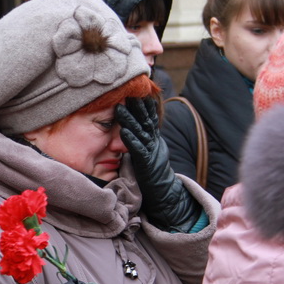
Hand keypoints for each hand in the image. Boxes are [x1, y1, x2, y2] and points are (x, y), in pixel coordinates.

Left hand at [115, 98, 201, 231]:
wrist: (164, 192)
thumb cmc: (152, 173)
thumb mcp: (147, 152)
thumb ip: (141, 140)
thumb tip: (131, 129)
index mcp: (154, 139)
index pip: (149, 118)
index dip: (143, 105)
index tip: (136, 91)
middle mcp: (154, 142)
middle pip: (146, 120)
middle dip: (137, 106)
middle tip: (128, 92)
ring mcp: (151, 152)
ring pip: (140, 132)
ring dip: (130, 119)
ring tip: (119, 108)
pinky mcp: (146, 163)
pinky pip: (138, 150)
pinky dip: (131, 140)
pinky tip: (124, 132)